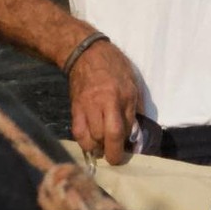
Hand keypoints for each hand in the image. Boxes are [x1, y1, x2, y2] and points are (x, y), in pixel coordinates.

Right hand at [68, 40, 139, 164]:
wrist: (87, 54)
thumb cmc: (115, 68)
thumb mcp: (132, 85)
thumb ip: (135, 111)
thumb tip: (136, 135)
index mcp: (118, 97)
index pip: (119, 129)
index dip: (121, 147)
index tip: (125, 154)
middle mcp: (101, 104)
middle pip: (104, 136)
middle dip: (110, 152)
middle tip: (115, 155)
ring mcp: (86, 107)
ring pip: (90, 138)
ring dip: (98, 148)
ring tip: (104, 148)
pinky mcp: (75, 109)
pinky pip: (77, 133)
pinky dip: (85, 143)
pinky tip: (91, 144)